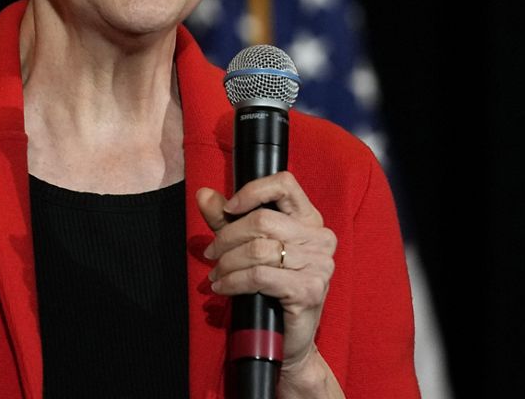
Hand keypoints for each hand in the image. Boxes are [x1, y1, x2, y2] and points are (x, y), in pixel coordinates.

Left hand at [197, 172, 337, 382]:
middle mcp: (321, 239)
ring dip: (227, 262)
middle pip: (262, 221)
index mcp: (310, 220)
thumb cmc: (269, 290)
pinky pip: (259, 276)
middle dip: (227, 237)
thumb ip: (226, 220)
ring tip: (216, 273)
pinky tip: (222, 287)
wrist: (287, 340)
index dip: (252, 191)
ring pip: (258, 250)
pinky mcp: (308, 290)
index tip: (228, 209)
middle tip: (212, 253)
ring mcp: (319, 265)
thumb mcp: (247, 248)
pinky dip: (233, 280)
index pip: (285, 184)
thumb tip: (203, 194)